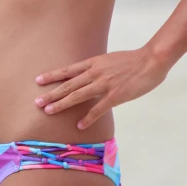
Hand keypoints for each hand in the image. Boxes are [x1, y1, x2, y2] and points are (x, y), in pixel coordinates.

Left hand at [34, 47, 169, 129]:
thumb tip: (87, 77)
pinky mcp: (115, 96)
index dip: (52, 75)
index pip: (67, 70)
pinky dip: (88, 118)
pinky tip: (79, 126)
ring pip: (78, 95)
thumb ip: (96, 68)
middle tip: (36, 102)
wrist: (150, 61)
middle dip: (51, 93)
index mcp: (93, 63)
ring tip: (49, 111)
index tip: (38, 80)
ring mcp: (104, 84)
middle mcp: (95, 73)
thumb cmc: (131, 60)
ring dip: (62, 104)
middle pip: (68, 84)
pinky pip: (98, 109)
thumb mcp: (108, 59)